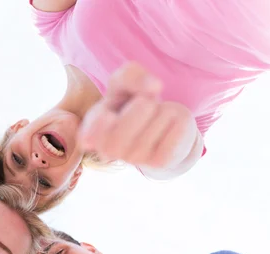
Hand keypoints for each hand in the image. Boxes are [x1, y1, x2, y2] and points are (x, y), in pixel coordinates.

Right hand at [80, 62, 197, 168]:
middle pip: (143, 106)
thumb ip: (130, 75)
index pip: (93, 128)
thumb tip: (154, 86)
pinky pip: (177, 126)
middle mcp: (109, 150)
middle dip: (148, 99)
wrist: (158, 133)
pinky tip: (166, 129)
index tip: (108, 115)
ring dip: (163, 109)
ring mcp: (134, 159)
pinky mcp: (160, 161)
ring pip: (161, 114)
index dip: (104, 119)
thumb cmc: (132, 104)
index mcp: (91, 132)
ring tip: (154, 120)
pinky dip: (178, 119)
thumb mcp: (123, 83)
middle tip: (142, 108)